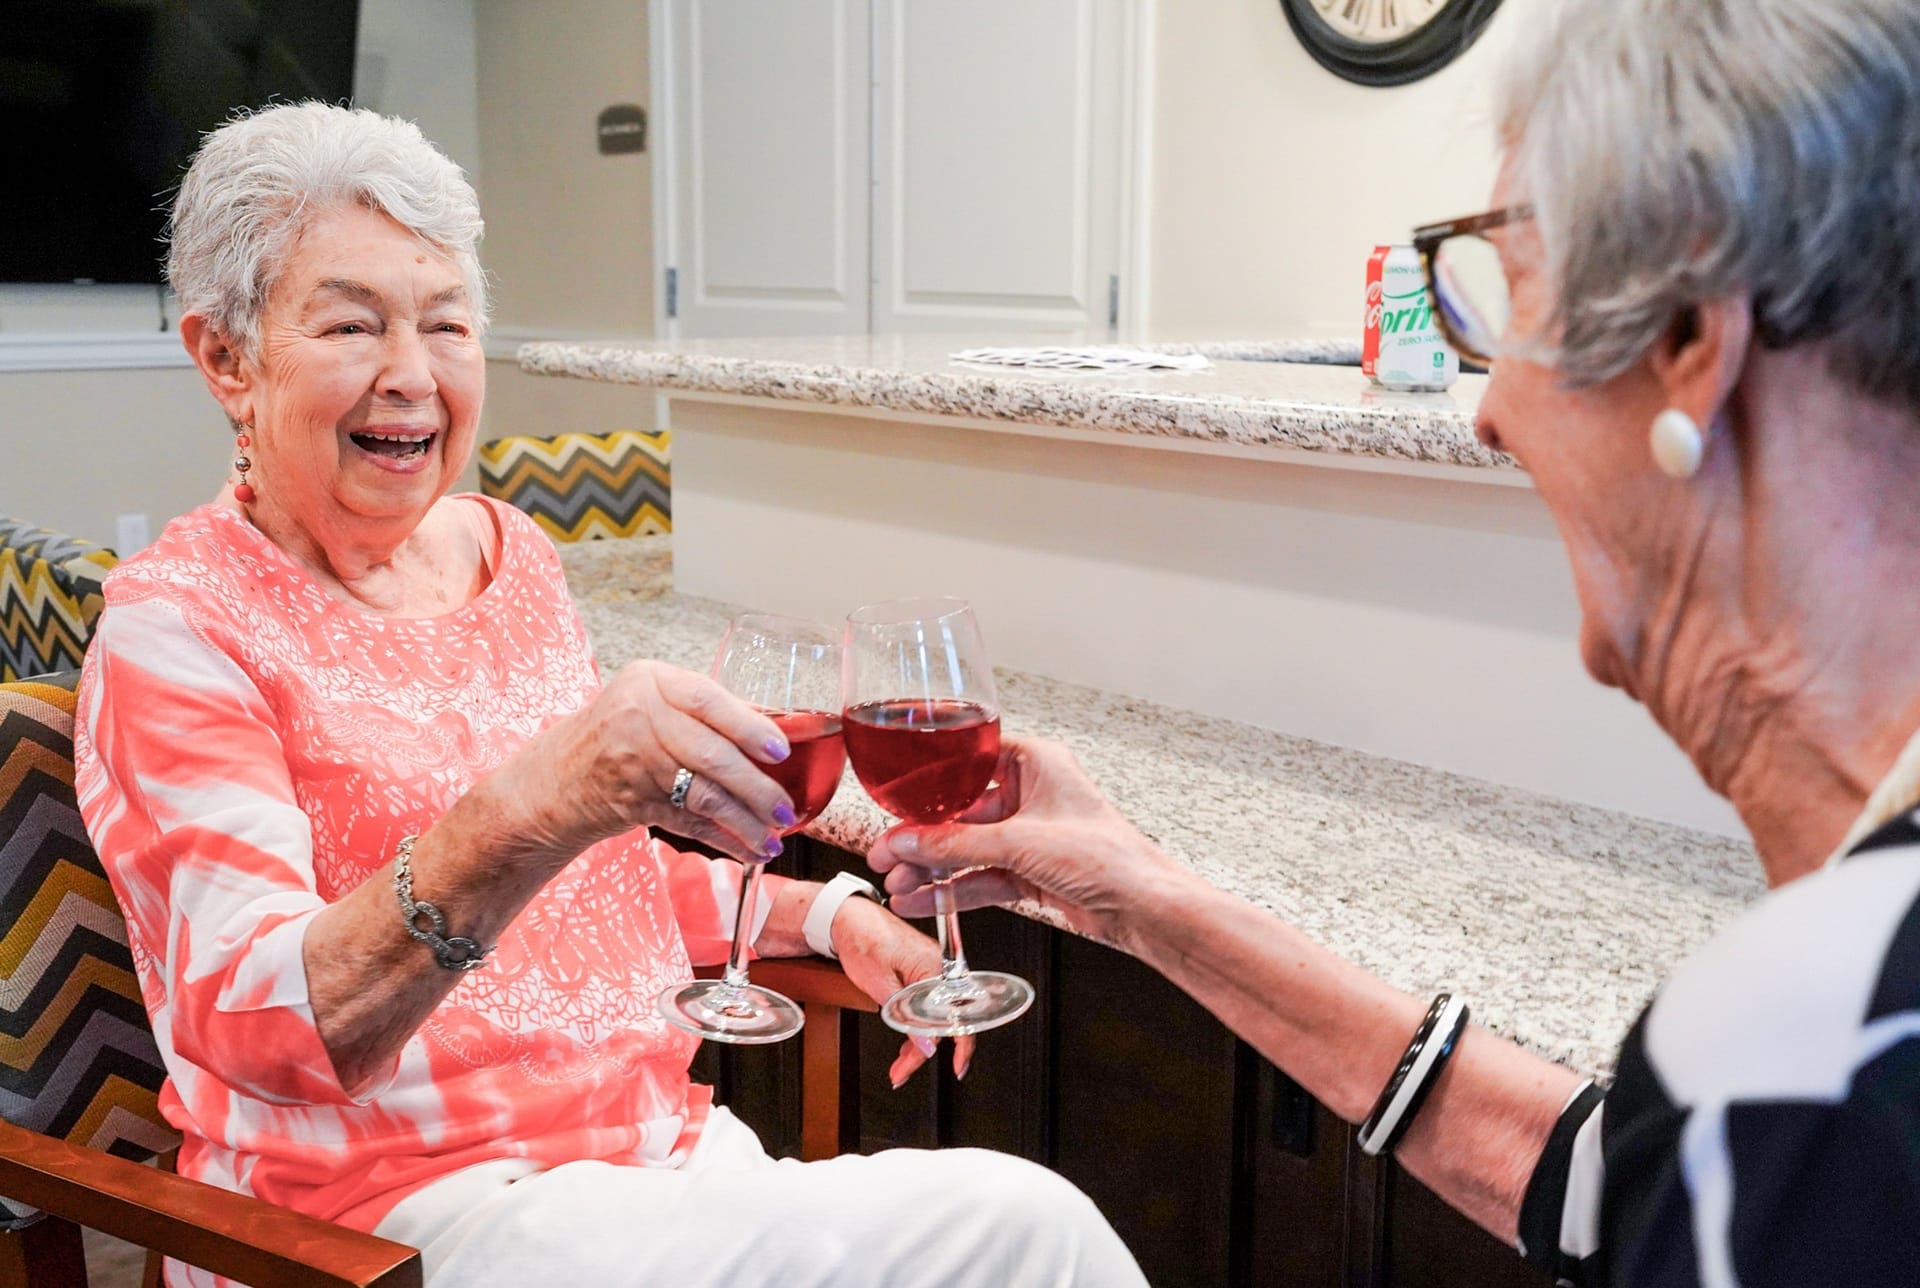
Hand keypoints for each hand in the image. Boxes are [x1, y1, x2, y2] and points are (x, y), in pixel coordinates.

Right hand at [494, 660, 794, 866]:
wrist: (555, 777)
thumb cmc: (619, 734)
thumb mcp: (652, 702)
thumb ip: (704, 711)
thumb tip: (778, 730)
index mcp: (650, 680)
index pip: (708, 699)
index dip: (750, 727)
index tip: (781, 751)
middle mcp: (638, 715)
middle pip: (711, 754)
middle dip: (756, 787)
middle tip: (786, 808)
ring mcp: (631, 760)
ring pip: (703, 793)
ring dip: (744, 820)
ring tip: (774, 836)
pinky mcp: (630, 802)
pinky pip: (688, 822)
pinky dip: (723, 839)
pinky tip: (749, 850)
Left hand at [828, 896, 975, 1087]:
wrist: (847, 917)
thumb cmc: (862, 940)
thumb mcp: (880, 986)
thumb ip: (905, 1019)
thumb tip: (927, 1047)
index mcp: (936, 969)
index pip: (956, 1016)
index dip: (961, 1046)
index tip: (957, 1067)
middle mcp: (939, 970)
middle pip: (941, 1021)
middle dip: (923, 1051)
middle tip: (902, 1072)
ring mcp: (930, 971)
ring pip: (932, 1016)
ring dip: (916, 1043)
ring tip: (898, 1065)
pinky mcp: (920, 973)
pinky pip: (925, 1005)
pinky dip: (914, 1025)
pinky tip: (904, 1041)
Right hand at [866, 737, 1189, 952]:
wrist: (1142, 907)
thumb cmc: (1106, 857)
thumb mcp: (1019, 843)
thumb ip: (956, 844)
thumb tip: (908, 842)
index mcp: (1035, 763)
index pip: (969, 759)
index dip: (930, 779)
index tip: (897, 797)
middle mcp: (1030, 794)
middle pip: (961, 812)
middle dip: (922, 837)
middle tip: (886, 852)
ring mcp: (1029, 835)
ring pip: (967, 848)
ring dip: (931, 868)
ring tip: (896, 883)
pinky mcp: (1030, 871)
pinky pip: (980, 876)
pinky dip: (952, 889)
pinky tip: (922, 899)